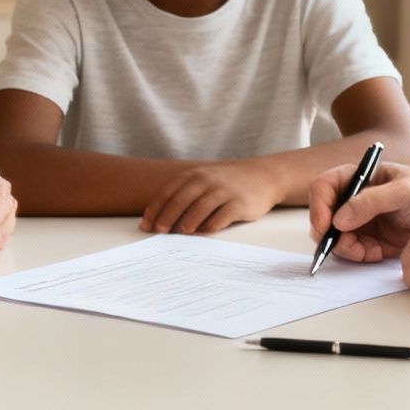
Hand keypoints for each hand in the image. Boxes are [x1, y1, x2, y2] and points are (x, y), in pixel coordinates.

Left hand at [142, 163, 282, 233]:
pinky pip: (223, 215)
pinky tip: (204, 233)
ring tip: (180, 233)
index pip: (169, 192)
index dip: (156, 209)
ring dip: (189, 220)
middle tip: (159, 231)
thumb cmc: (225, 184)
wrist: (262, 177)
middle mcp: (208, 180)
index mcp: (195, 175)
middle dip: (168, 216)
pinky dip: (212, 225)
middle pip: (182, 199)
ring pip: (202, 206)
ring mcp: (225, 191)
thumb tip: (158, 220)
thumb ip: (184, 196)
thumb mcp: (204, 182)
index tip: (146, 225)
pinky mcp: (240, 203)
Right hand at [307, 161, 409, 261]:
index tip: (324, 226)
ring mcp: (363, 219)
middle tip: (347, 247)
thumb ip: (371, 201)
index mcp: (360, 177)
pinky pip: (354, 250)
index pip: (325, 186)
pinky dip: (360, 256)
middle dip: (331, 234)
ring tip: (368, 252)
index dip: (318, 205)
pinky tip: (377, 255)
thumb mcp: (404, 191)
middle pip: (326, 215)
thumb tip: (339, 219)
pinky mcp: (373, 239)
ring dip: (347, 248)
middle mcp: (356, 198)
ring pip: (338, 237)